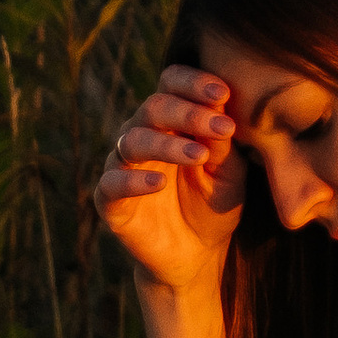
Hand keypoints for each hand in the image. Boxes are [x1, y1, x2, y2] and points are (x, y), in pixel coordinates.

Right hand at [93, 61, 246, 303]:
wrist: (195, 254)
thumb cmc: (213, 203)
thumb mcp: (228, 171)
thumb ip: (222, 141)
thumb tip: (222, 105)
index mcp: (171, 119)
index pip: (171, 83)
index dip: (193, 82)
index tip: (223, 92)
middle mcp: (142, 134)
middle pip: (153, 106)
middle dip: (188, 112)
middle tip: (221, 127)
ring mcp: (123, 165)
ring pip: (133, 140)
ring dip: (167, 144)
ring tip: (199, 155)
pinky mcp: (109, 199)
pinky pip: (112, 182)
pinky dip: (133, 180)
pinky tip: (158, 183)